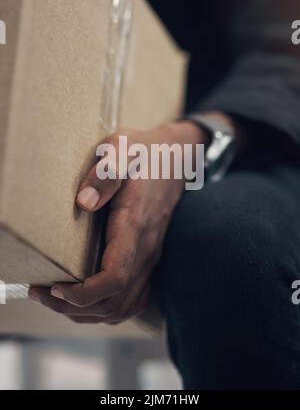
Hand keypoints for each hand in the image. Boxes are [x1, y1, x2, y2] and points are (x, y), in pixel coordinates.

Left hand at [29, 121, 206, 323]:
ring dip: (87, 312)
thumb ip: (106, 174)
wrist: (176, 158)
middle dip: (74, 307)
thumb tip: (83, 202)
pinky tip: (86, 301)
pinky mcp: (149, 258)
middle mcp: (145, 248)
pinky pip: (133, 299)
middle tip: (42, 294)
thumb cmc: (145, 153)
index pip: (114, 277)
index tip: (53, 287)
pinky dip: (107, 309)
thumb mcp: (123, 149)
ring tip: (56, 300)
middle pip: (114, 301)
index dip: (83, 293)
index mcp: (134, 225)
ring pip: (123, 306)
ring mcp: (150, 256)